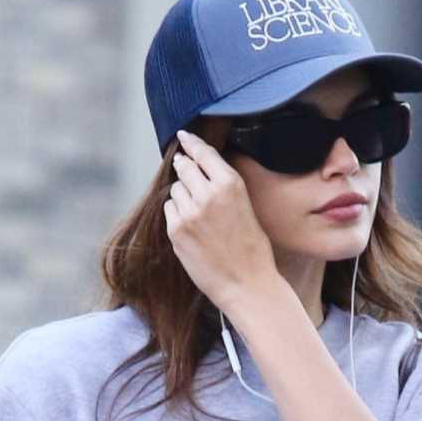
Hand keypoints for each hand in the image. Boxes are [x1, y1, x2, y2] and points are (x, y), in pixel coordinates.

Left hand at [163, 128, 279, 316]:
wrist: (247, 285)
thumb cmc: (252, 250)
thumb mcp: (246, 206)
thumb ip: (223, 186)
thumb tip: (197, 170)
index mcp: (230, 183)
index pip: (203, 152)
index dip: (190, 143)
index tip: (183, 136)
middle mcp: (207, 193)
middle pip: (184, 167)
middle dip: (185, 169)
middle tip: (188, 177)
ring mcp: (189, 212)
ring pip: (176, 190)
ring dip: (182, 196)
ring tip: (198, 216)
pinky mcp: (177, 231)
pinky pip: (170, 210)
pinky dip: (176, 215)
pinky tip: (191, 229)